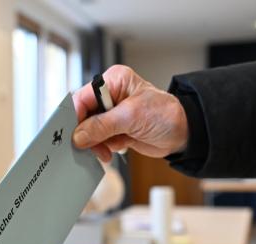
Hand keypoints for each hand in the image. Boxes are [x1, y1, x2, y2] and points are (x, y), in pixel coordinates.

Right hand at [72, 65, 188, 161]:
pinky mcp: (113, 129)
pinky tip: (110, 151)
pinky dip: (101, 149)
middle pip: (82, 116)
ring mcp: (110, 114)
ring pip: (87, 131)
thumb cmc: (166, 115)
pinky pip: (97, 140)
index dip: (75, 116)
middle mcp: (108, 96)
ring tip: (104, 151)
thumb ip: (102, 126)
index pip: (82, 97)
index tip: (72, 133)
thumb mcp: (132, 117)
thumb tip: (79, 136)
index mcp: (112, 81)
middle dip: (85, 133)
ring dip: (94, 144)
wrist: (183, 134)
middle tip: (88, 146)